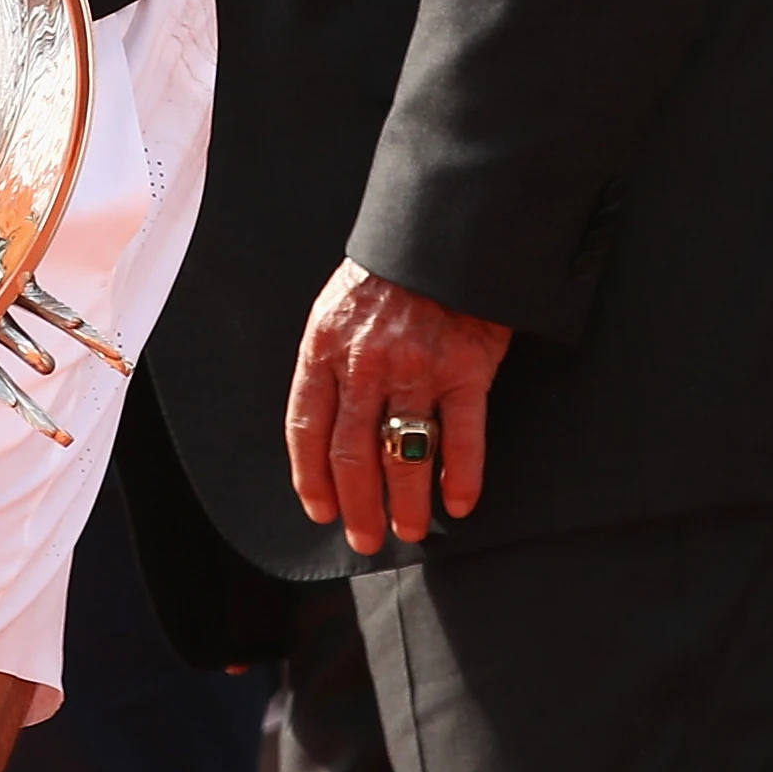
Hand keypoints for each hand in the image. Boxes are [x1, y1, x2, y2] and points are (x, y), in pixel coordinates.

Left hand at [284, 259, 513, 555]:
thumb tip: (326, 426)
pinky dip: (462, 476)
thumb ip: (330, 362)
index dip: (310, 476)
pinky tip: (459, 503)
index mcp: (323, 346)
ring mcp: (415, 367)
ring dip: (405, 501)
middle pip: (351, 452)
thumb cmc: (388, 275)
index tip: (320, 509)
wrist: (443, 233)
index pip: (306, 426)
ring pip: (403, 452)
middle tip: (364, 538)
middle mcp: (364, 362)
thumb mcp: (337, 308)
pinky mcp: (466, 367)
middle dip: (356, 504)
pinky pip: (462, 435)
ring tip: (408, 530)